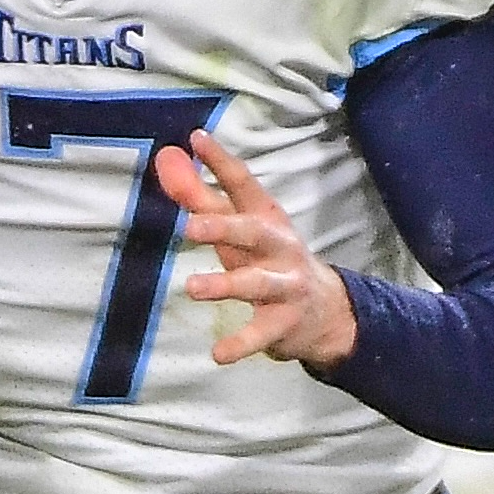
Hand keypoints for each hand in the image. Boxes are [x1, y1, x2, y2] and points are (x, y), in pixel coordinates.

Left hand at [159, 131, 359, 368]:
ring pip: (256, 283)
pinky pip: (260, 334)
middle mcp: (279, 247)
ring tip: (192, 287)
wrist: (326, 311)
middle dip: (223, 227)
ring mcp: (285, 285)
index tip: (196, 140)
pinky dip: (241, 344)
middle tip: (191, 226)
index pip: (243, 184)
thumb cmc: (269, 260)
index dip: (221, 162)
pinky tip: (217, 354)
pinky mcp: (284, 323)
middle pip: (253, 232)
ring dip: (225, 284)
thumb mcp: (239, 229)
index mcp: (266, 218)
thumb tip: (166, 159)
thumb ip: (201, 197)